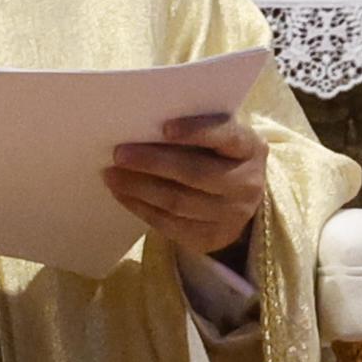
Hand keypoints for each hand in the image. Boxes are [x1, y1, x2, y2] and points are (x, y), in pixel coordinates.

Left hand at [103, 113, 265, 254]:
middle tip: (119, 154)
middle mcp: (247, 183)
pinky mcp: (212, 238)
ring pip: (178, 202)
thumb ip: (194, 128)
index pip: (227, 136)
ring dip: (139, 188)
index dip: (197, 132)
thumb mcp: (218, 136)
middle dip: (153, 163)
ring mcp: (232, 215)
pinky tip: (121, 194)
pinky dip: (141, 208)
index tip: (165, 128)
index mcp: (250, 148)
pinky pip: (170, 225)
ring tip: (111, 174)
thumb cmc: (217, 154)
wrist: (239, 198)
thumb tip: (141, 123)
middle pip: (196, 173)